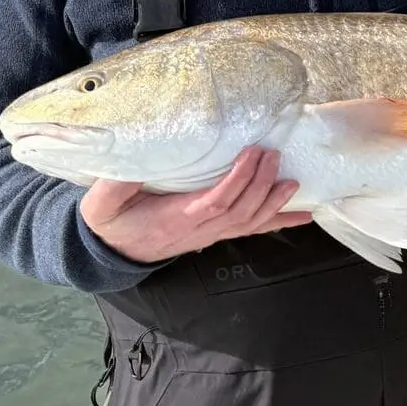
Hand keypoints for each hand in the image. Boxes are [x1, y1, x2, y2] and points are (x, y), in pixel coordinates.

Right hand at [80, 146, 312, 262]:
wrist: (112, 251)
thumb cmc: (111, 222)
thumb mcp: (102, 204)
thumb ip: (115, 185)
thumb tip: (133, 163)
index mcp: (175, 219)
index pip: (215, 202)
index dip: (237, 181)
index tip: (252, 154)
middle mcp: (198, 230)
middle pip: (239, 210)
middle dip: (260, 184)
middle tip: (274, 156)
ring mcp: (209, 234)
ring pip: (249, 222)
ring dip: (274, 203)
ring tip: (292, 182)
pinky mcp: (216, 233)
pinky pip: (251, 229)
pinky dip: (279, 221)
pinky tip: (304, 216)